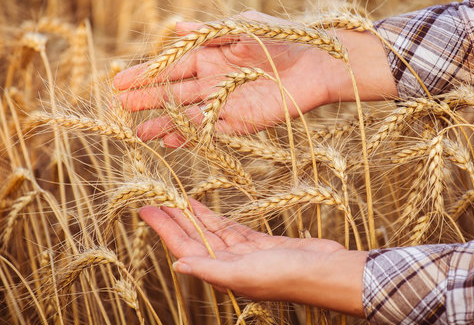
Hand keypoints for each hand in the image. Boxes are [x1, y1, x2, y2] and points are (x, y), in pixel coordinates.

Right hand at [113, 11, 395, 146]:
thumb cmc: (281, 38)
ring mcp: (225, 102)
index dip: (145, 74)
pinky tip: (170, 141)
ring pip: (186, 115)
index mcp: (210, 54)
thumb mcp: (243, 26)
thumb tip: (175, 28)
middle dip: (147, 100)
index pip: (170, 67)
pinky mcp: (240, 122)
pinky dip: (189, 136)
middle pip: (173, 93)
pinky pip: (209, 130)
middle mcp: (213, 80)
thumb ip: (210, 31)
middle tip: (120, 108)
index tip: (119, 82)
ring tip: (139, 134)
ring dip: (163, 124)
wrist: (316, 64)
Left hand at [139, 199, 366, 316]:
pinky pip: (230, 228)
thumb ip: (210, 269)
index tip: (146, 211)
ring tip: (174, 199)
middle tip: (153, 200)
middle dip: (173, 219)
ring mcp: (244, 253)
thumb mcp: (244, 274)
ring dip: (192, 216)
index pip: (184, 247)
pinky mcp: (259, 243)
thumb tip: (178, 266)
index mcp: (222, 273)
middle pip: (194, 237)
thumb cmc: (286, 276)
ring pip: (211, 231)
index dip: (164, 229)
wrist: (324, 270)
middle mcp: (229, 264)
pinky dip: (216, 218)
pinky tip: (204, 210)